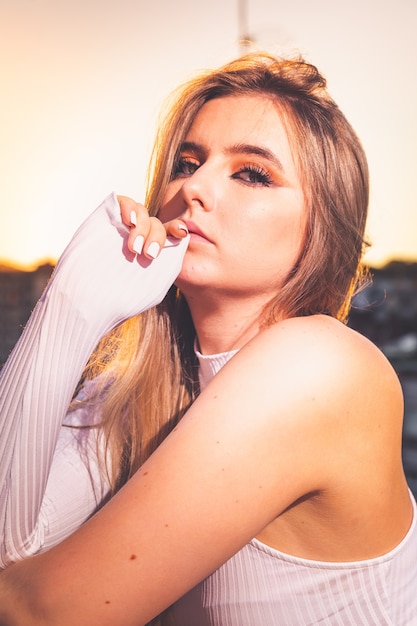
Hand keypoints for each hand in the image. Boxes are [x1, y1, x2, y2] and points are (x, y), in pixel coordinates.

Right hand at [45, 193, 189, 333]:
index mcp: (150, 252)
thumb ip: (170, 264)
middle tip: (149, 256)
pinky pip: (121, 202)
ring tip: (134, 247)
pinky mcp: (104, 221)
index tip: (182, 233)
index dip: (176, 228)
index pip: (168, 233)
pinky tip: (129, 222)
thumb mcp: (154, 286)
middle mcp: (137, 238)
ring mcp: (120, 229)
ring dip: (142, 226)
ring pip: (141, 211)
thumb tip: (183, 241)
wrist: (87, 303)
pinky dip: (129, 208)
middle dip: (156, 237)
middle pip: (156, 223)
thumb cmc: (120, 302)